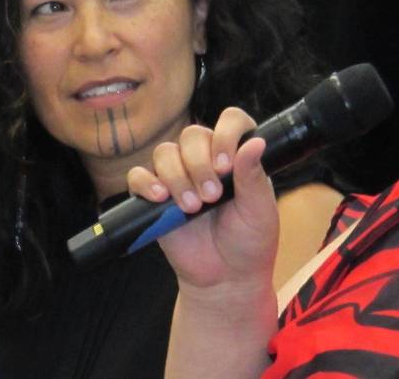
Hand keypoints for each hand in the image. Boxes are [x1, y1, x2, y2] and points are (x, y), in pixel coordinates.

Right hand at [127, 107, 278, 297]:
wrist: (226, 278)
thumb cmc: (249, 241)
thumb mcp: (259, 209)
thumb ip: (253, 175)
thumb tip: (257, 142)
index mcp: (237, 156)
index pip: (230, 121)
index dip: (226, 134)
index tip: (226, 165)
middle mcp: (207, 159)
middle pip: (192, 135)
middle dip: (199, 163)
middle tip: (211, 196)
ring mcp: (179, 176)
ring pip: (165, 152)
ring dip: (177, 176)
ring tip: (192, 207)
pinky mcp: (155, 198)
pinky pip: (139, 175)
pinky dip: (146, 182)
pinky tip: (160, 197)